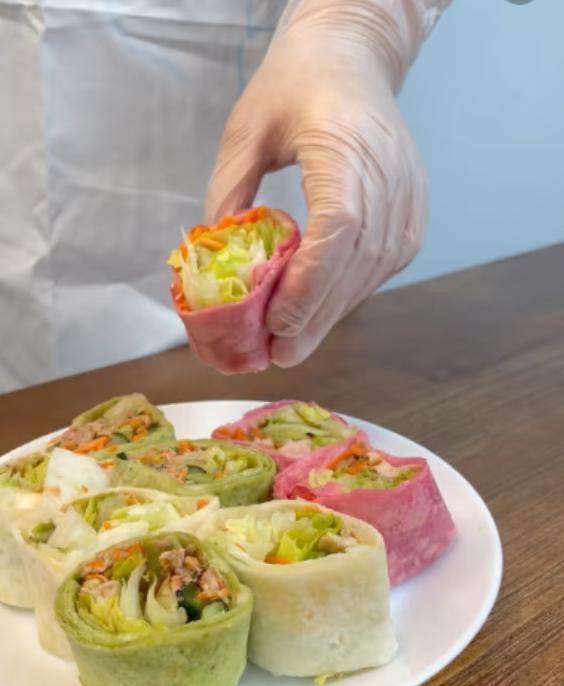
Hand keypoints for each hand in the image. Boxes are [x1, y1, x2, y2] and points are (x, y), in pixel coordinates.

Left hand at [205, 0, 445, 366]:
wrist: (355, 59)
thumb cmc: (298, 82)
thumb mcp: (246, 128)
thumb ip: (228, 191)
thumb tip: (214, 260)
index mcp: (347, 148)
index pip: (337, 230)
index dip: (308, 285)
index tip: (276, 323)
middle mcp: (389, 180)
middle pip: (354, 265)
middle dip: (314, 317)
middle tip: (277, 355)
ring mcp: (408, 202)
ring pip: (369, 275)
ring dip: (329, 313)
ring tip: (292, 342)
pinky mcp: (412, 216)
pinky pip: (378, 268)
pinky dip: (345, 294)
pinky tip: (318, 311)